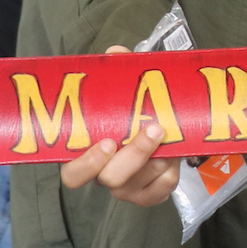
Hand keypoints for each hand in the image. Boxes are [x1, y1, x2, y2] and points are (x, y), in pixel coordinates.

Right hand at [59, 45, 181, 205]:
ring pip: (140, 182)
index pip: (73, 174)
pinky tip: (173, 152)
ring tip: (168, 133)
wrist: (157, 128)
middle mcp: (104, 177)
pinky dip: (170, 170)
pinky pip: (162, 188)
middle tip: (153, 128)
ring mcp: (128, 189)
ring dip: (158, 157)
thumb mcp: (121, 91)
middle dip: (135, 154)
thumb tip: (115, 53)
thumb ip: (116, 72)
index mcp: (86, 156)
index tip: (106, 142)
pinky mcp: (150, 194)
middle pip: (112, 179)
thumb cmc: (127, 112)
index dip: (87, 163)